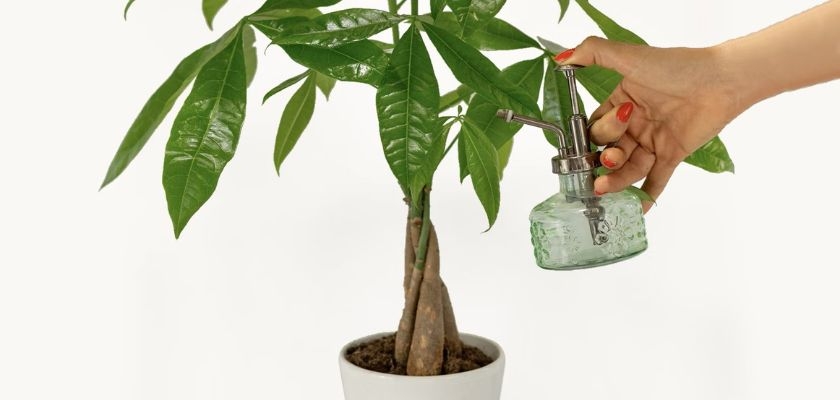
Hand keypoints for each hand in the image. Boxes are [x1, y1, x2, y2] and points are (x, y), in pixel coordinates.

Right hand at [555, 37, 743, 210]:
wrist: (721, 81)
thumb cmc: (678, 66)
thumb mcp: (629, 56)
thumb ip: (593, 53)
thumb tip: (561, 58)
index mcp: (622, 102)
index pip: (596, 127)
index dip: (593, 136)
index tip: (589, 142)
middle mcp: (636, 123)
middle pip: (609, 150)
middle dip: (604, 159)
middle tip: (610, 158)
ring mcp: (653, 140)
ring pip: (628, 167)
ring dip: (616, 179)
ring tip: (606, 185)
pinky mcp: (672, 154)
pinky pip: (656, 180)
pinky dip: (647, 195)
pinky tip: (637, 209)